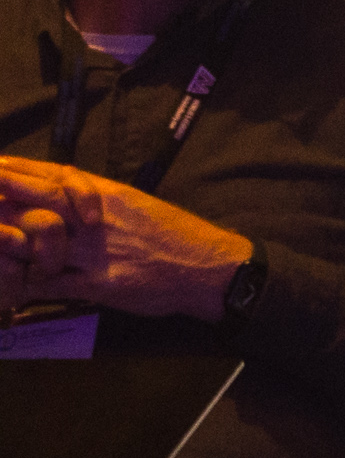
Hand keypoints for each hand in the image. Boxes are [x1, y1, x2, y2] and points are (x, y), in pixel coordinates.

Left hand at [0, 158, 251, 319]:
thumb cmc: (176, 235)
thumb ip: (98, 199)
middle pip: (37, 201)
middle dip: (3, 197)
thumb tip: (66, 194)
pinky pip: (53, 284)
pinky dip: (27, 285)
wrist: (211, 267)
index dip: (18, 170)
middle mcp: (98, 219)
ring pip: (37, 242)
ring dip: (8, 243)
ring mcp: (96, 252)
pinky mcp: (100, 284)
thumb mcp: (136, 205)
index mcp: (108, 195)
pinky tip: (13, 287)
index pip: (53, 175)